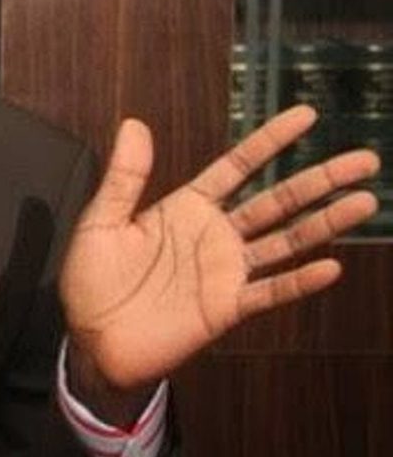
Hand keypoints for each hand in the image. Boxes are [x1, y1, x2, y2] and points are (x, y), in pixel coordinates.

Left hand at [60, 106, 379, 403]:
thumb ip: (124, 177)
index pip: (238, 166)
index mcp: (187, 208)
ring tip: (365, 201)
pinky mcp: (226, 307)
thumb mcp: (101, 222)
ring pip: (286, 241)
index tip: (307, 116)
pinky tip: (330, 267)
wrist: (91, 341)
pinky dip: (299, 281)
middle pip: (277, 200)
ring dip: (325, 223)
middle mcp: (215, 235)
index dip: (271, 141)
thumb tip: (134, 124)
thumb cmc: (92, 281)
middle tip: (366, 159)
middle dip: (321, 179)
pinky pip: (269, 291)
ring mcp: (225, 271)